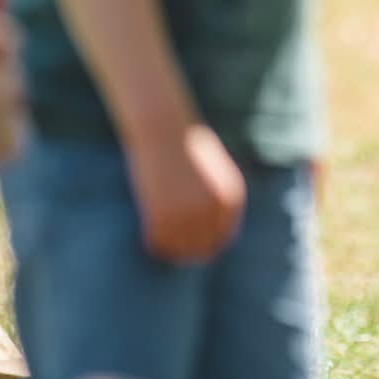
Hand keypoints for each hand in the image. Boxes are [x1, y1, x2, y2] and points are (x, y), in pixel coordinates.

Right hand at [127, 123, 245, 262]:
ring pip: (179, 251)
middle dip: (187, 251)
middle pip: (202, 249)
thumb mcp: (213, 171)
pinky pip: (157, 244)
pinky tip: (148, 233)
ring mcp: (187, 214)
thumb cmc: (185, 146)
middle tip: (172, 247)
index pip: (221, 238)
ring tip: (158, 238)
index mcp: (230, 199)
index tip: (189, 244)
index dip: (205, 245)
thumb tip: (206, 229)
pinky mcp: (161, 214)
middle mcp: (213, 210)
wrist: (163, 127)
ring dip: (169, 249)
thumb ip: (216, 199)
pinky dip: (152, 244)